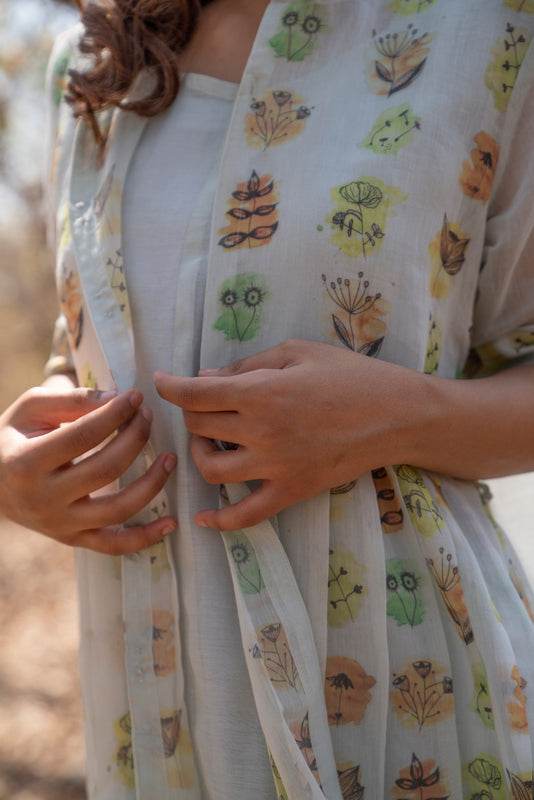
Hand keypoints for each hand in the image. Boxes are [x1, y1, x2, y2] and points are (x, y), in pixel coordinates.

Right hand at [0, 385, 176, 553]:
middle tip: (148, 417)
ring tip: (169, 458)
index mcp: (26, 463)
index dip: (115, 414)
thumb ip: (70, 400)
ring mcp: (59, 525)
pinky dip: (146, 538)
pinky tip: (171, 523)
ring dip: (151, 483)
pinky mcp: (73, 540)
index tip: (137, 396)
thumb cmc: (14, 438)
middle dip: (135, 438)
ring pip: (117, 510)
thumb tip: (116, 398)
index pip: (82, 436)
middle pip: (105, 469)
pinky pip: (114, 546)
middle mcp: (43, 499)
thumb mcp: (30, 410)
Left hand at [154, 339, 421, 530]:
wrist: (397, 415)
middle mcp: (261, 431)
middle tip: (204, 405)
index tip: (160, 381)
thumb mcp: (298, 352)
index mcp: (261, 391)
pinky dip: (221, 521)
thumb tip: (208, 378)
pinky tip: (203, 520)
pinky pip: (247, 514)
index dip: (169, 385)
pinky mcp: (292, 491)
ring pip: (211, 470)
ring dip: (200, 455)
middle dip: (192, 414)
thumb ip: (249, 365)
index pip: (195, 394)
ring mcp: (275, 466)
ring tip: (210, 443)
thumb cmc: (350, 374)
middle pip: (199, 428)